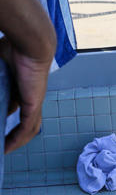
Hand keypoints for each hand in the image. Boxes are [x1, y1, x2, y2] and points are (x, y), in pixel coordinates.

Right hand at [0, 37, 50, 152]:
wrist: (31, 44)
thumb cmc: (11, 47)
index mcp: (21, 87)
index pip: (13, 107)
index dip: (4, 118)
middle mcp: (29, 96)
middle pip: (23, 121)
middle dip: (12, 135)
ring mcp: (34, 101)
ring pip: (27, 128)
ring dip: (15, 140)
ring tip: (3, 150)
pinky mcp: (34, 105)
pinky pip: (27, 128)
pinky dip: (18, 139)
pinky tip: (7, 148)